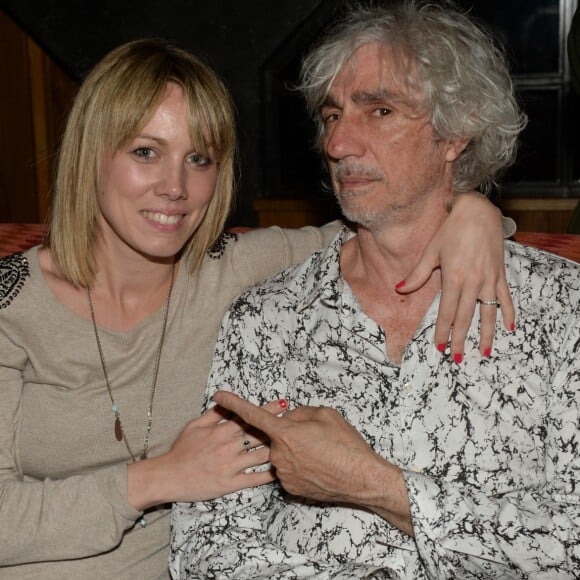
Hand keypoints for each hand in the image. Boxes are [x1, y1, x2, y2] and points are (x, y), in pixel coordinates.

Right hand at [128, 399, 284, 508]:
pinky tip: (282, 470)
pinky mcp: (230, 483)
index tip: (283, 405)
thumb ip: (213, 414)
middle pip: (259, 434)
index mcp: (222, 430)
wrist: (168, 476)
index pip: (249, 417)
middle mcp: (229, 445)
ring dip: (278, 449)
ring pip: (260, 455)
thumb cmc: (181, 450)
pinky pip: (254, 479)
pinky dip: (269, 475)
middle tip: (296, 422)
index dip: (267, 411)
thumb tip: (226, 401)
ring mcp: (231, 465)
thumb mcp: (194, 425)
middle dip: (278, 428)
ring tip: (294, 444)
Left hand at [212, 392, 395, 505]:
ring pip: (281, 453)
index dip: (233, 403)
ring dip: (294, 449)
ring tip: (320, 452)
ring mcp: (283, 474)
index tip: (218, 395)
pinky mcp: (290, 488)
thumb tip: (288, 417)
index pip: (252, 414)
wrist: (362, 479)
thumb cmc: (346, 444)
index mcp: (285, 433)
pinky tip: (318, 466)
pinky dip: (299, 465)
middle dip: (286, 432)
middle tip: (311, 435)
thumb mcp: (326, 416)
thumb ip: (300, 413)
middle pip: (274, 436)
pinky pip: (288, 470)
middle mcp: (278, 454)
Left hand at [398, 193, 514, 358]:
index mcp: (454, 278)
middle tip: (457, 359)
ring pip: (488, 313)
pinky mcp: (500, 274)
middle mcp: (473, 282)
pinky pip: (505, 297)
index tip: (440, 347)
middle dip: (461, 340)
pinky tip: (509, 328)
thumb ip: (417, 274)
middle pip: (466, 318)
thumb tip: (399, 289)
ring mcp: (489, 279)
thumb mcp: (431, 251)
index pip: (447, 312)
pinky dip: (508, 312)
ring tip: (485, 352)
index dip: (443, 331)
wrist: (477, 211)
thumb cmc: (450, 230)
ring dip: (486, 334)